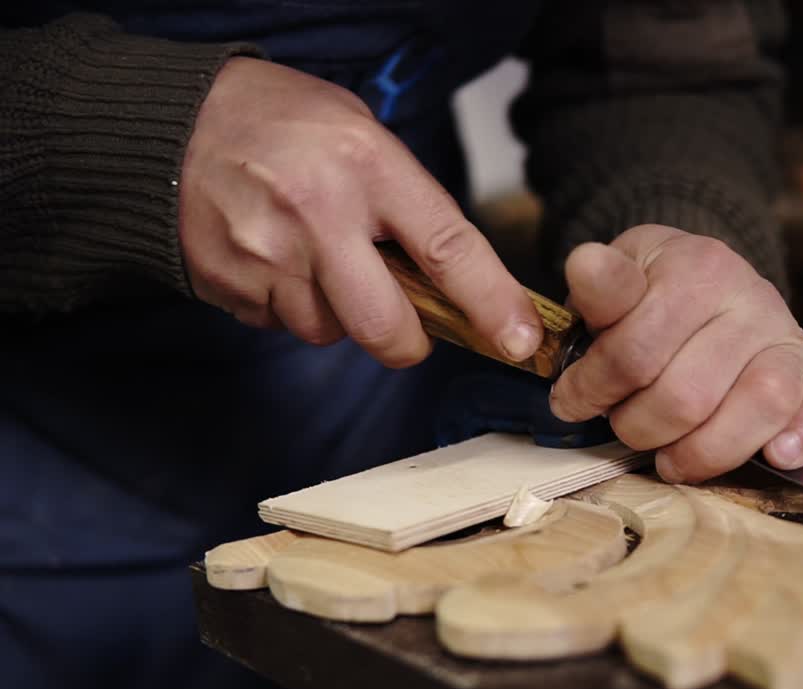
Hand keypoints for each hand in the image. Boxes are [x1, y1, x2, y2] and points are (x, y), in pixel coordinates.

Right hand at [178, 58, 540, 366]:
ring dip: (338, 315)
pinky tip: (277, 261)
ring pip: (330, 332)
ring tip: (317, 259)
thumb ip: (409, 203)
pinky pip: (281, 324)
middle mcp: (317, 215)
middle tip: (408, 327)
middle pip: (386, 325)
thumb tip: (457, 277)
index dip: (492, 304)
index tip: (520, 340)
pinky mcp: (228, 285)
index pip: (448, 249)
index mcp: (366, 166)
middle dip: (407, 341)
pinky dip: (290, 306)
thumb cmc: (281, 124)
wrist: (171, 122)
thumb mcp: (363, 134)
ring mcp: (266, 256)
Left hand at [550, 225, 802, 482]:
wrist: (707, 279)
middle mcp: (750, 297)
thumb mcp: (620, 275)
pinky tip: (778, 457)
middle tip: (621, 426)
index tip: (571, 400)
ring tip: (670, 459)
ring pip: (759, 406)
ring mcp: (786, 335)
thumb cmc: (653, 292)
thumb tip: (586, 265)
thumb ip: (602, 286)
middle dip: (640, 426)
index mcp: (696, 267)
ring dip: (704, 451)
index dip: (593, 387)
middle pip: (689, 394)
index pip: (636, 348)